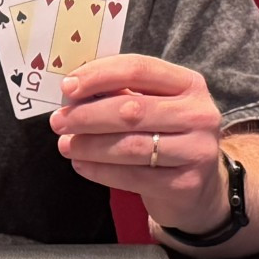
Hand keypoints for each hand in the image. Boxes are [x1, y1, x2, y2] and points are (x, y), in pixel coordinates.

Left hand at [50, 54, 228, 234]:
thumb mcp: (154, 106)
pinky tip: (81, 165)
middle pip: (132, 110)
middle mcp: (199, 114)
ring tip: (66, 145)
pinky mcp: (186, 184)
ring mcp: (197, 150)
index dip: (99, 75)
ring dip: (90, 145)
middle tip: (59, 121)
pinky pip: (133, 176)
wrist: (200, 188)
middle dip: (88, 115)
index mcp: (189, 83)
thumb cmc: (167, 137)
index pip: (138, 69)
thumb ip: (121, 93)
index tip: (67, 87)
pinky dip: (100, 170)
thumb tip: (74, 90)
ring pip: (130, 145)